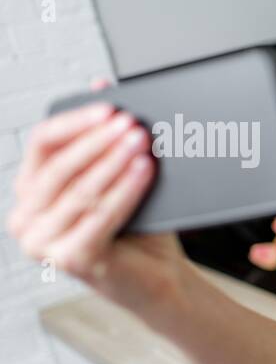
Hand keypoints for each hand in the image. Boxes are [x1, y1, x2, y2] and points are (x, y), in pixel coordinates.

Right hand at [6, 78, 186, 309]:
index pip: (42, 143)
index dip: (76, 122)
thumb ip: (105, 136)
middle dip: (99, 141)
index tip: (109, 107)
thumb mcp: (118, 177)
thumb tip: (102, 83)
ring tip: (141, 142)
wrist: (159, 280)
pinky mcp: (69, 260)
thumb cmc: (136, 229)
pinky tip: (144, 171)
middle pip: (60, 167)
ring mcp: (42, 242)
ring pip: (81, 191)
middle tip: (130, 123)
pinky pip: (100, 216)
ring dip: (113, 162)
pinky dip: (125, 190)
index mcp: (30, 191)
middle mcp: (26, 217)